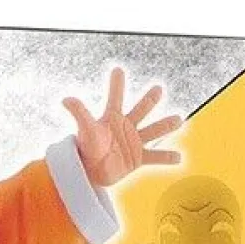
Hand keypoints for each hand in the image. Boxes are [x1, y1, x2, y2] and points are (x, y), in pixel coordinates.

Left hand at [63, 67, 181, 187]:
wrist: (89, 173)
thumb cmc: (86, 149)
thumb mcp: (85, 130)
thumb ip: (79, 113)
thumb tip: (65, 99)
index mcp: (112, 118)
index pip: (115, 97)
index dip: (116, 84)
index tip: (117, 70)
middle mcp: (126, 126)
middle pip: (141, 109)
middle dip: (150, 99)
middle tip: (157, 89)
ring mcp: (134, 142)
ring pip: (154, 130)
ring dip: (166, 125)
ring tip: (179, 120)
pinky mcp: (138, 159)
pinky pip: (155, 157)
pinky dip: (167, 157)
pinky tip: (179, 158)